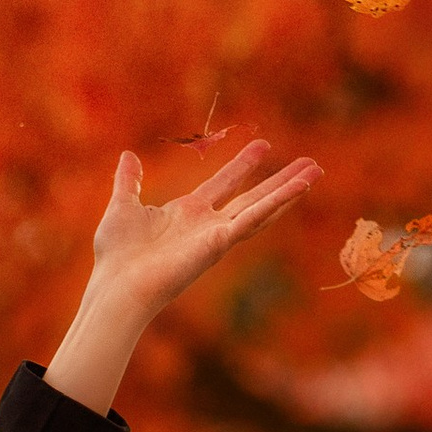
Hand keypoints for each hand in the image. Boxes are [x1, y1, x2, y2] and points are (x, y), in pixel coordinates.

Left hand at [44, 138, 320, 415]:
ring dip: (289, 190)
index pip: (224, 185)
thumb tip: (128, 155)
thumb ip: (129, 181)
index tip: (264, 146)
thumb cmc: (117, 255)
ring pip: (261, 208)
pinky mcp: (220, 244)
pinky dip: (275, 204)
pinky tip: (297, 190)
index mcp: (188, 214)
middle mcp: (208, 225)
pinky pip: (252, 220)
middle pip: (253, 197)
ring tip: (315, 172)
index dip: (243, 166)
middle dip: (280, 180)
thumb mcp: (123, 205)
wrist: (116, 285)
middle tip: (309, 163)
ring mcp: (217, 235)